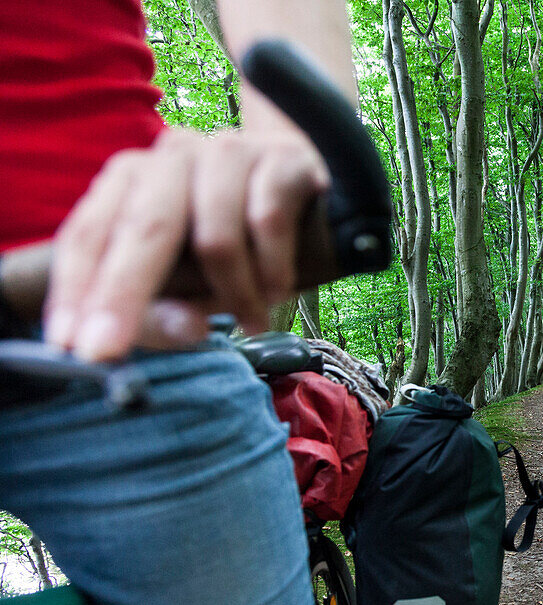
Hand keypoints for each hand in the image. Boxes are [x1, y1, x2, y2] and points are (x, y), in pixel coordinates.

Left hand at [44, 127, 328, 361]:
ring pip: (215, 237)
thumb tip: (188, 330)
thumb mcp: (190, 281)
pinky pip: (269, 224)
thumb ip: (170, 311)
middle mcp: (172, 156)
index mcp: (133, 180)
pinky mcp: (282, 159)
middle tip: (109, 353)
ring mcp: (228, 152)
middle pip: (143, 229)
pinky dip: (273, 271)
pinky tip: (279, 292)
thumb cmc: (237, 236)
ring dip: (234, 296)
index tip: (71, 346)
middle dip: (122, 296)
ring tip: (253, 322)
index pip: (90, 233)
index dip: (77, 290)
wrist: (308, 182)